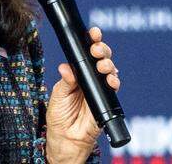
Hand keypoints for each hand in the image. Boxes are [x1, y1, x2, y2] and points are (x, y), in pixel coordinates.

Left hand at [44, 27, 120, 160]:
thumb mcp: (57, 95)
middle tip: (96, 50)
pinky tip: (110, 79)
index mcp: (77, 72)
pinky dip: (114, 81)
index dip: (92, 40)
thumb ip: (65, 81)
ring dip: (108, 64)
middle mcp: (90, 77)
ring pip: (110, 69)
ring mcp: (99, 87)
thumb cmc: (59, 116)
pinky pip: (113, 87)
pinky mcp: (106, 99)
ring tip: (102, 66)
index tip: (93, 32)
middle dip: (101, 49)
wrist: (65, 139)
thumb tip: (66, 67)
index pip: (86, 52)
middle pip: (101, 57)